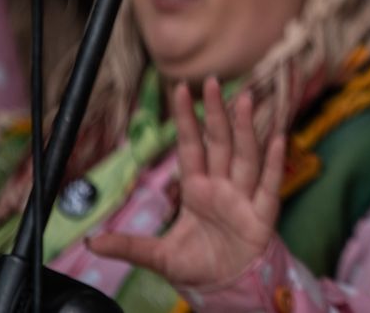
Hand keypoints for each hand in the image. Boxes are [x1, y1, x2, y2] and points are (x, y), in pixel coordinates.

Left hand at [88, 76, 285, 289]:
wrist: (226, 287)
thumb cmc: (198, 265)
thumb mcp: (158, 256)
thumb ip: (129, 246)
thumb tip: (91, 242)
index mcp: (197, 189)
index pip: (191, 147)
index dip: (186, 119)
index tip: (180, 89)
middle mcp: (222, 186)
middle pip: (219, 142)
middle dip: (216, 113)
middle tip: (213, 82)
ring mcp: (243, 197)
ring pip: (245, 155)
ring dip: (246, 128)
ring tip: (246, 99)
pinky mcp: (262, 215)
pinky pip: (270, 185)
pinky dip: (274, 163)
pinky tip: (278, 138)